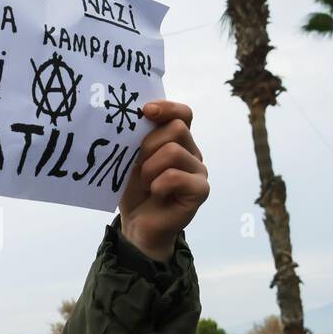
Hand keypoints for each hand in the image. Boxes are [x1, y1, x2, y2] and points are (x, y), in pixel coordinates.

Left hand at [117, 100, 208, 262]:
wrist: (137, 226)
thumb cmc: (134, 190)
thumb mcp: (132, 160)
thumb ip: (139, 138)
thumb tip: (137, 116)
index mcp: (177, 141)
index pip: (182, 114)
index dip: (167, 108)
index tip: (145, 111)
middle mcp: (192, 152)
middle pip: (176, 129)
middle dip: (148, 146)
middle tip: (138, 166)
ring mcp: (199, 171)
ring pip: (173, 152)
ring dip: (149, 169)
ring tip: (146, 184)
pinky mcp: (200, 191)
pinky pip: (175, 176)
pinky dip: (158, 185)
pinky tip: (156, 194)